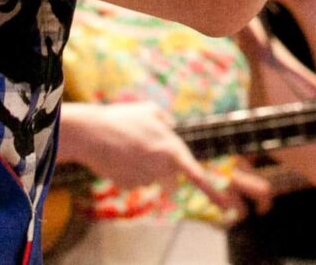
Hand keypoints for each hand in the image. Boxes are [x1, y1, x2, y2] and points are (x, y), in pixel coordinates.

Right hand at [58, 101, 271, 215]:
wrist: (91, 133)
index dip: (212, 191)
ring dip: (143, 165)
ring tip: (127, 145)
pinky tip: (117, 156)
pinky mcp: (128, 186)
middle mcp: (161, 168)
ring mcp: (144, 179)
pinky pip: (135, 180)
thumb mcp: (150, 110)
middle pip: (170, 177)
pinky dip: (128, 171)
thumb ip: (167, 121)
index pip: (196, 174)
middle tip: (144, 148)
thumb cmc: (122, 118)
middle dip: (164, 170)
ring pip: (151, 177)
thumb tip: (172, 128)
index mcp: (172, 149)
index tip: (224, 207)